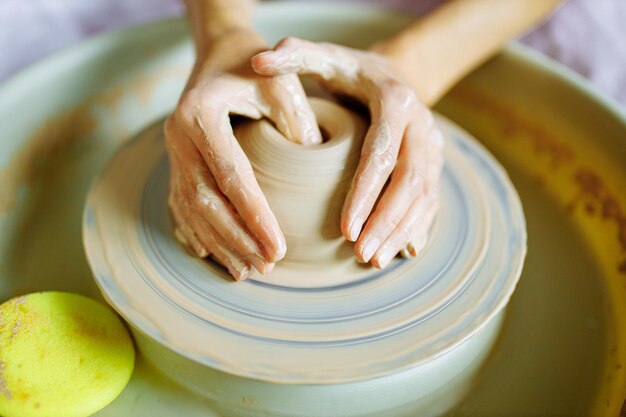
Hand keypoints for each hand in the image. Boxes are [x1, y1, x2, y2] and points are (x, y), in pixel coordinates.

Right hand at [165, 29, 321, 279]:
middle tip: (267, 267)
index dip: (254, 216)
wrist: (219, 51)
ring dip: (219, 244)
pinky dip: (198, 233)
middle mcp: (177, 136)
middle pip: (204, 201)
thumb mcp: (283, 84)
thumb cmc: (257, 67)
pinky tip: (216, 255)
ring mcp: (172, 151)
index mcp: (201, 114)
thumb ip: (299, 123)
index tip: (279, 248)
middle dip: (236, 239)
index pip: (231, 176)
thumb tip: (313, 172)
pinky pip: (181, 205)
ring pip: (190, 209)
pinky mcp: (176, 162)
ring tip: (247, 272)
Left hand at [252, 38, 443, 268]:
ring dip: (401, 231)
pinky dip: (418, 226)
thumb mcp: (325, 57)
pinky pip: (432, 199)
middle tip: (361, 254)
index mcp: (397, 102)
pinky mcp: (435, 163)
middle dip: (386, 222)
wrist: (396, 72)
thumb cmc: (351, 72)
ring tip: (374, 260)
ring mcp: (433, 146)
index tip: (345, 230)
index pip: (382, 154)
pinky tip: (401, 251)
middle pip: (410, 182)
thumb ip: (293, 56)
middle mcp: (423, 125)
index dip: (365, 194)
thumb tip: (256, 61)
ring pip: (425, 196)